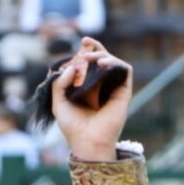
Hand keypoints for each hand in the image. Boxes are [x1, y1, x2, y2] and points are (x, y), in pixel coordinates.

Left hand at [51, 37, 131, 161]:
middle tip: (85, 43)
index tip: (80, 43)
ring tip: (90, 57)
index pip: (88, 65)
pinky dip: (115, 62)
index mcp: (86, 88)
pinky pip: (124, 70)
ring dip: (102, 55)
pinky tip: (103, 63)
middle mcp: (101, 86)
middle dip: (94, 48)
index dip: (85, 53)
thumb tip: (71, 67)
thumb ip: (59, 84)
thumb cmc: (73, 126)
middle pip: (101, 60)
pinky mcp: (124, 91)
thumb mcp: (59, 102)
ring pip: (113, 63)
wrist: (87, 141)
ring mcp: (113, 88)